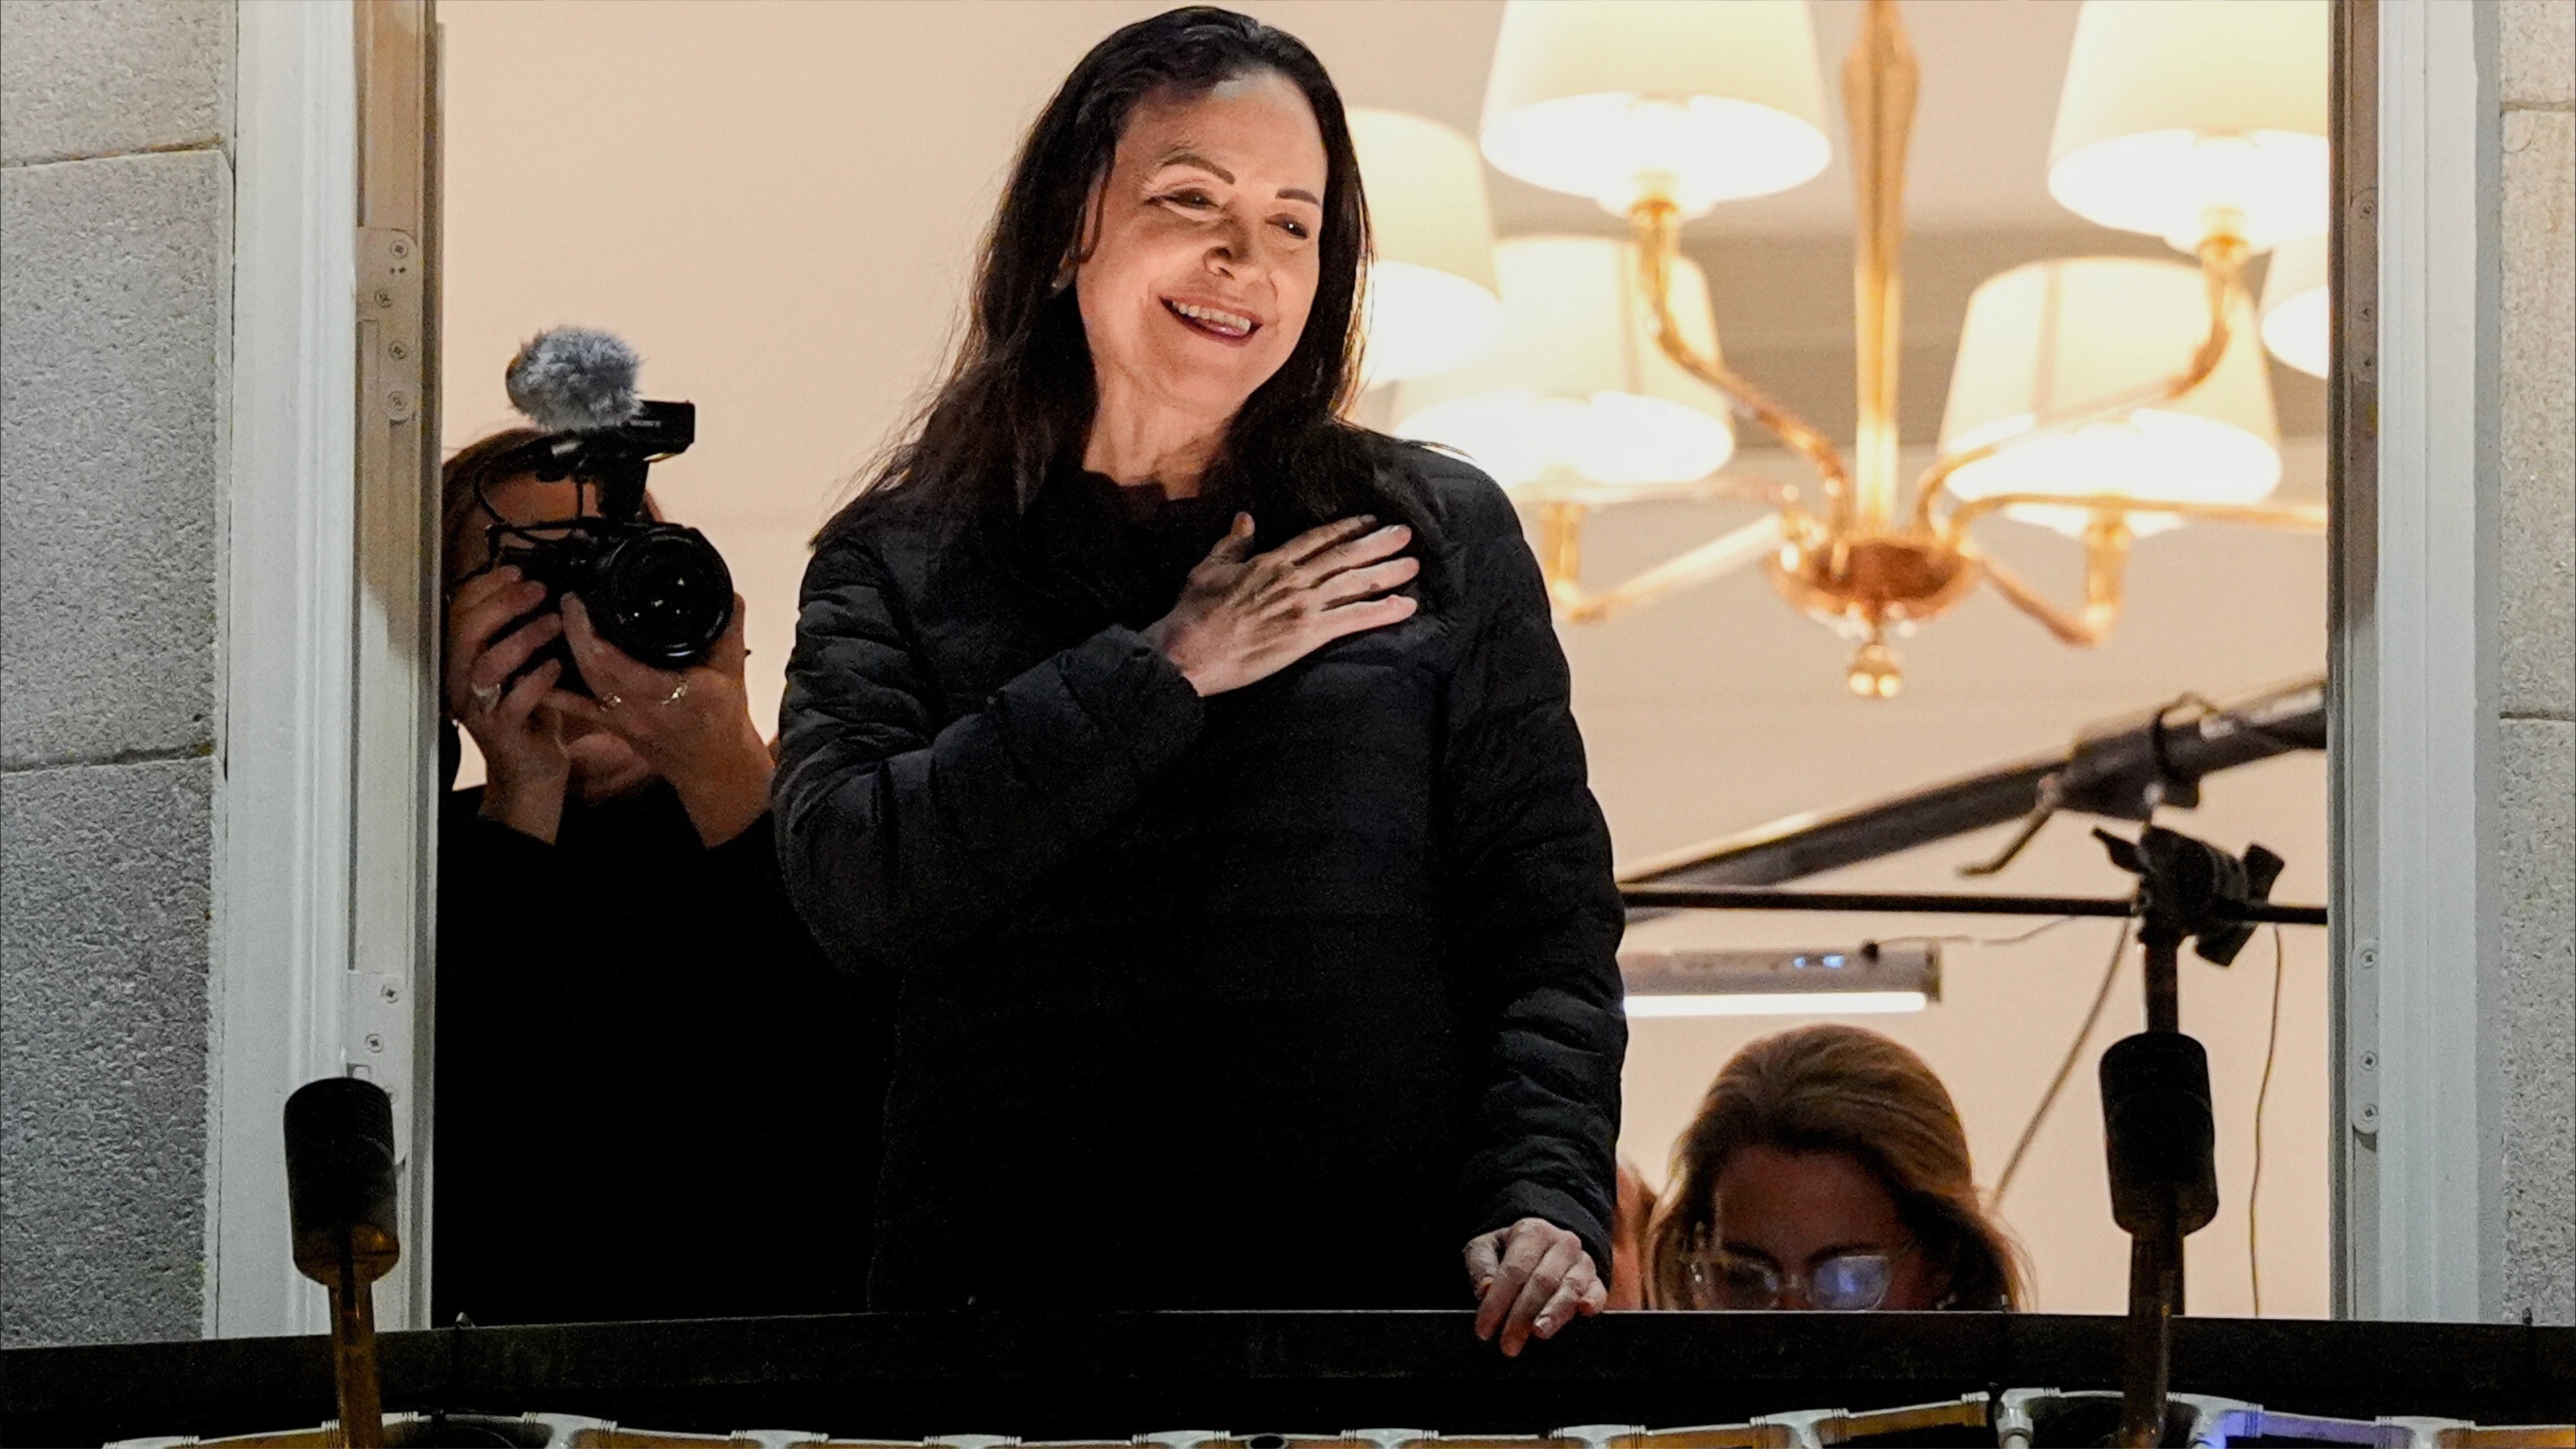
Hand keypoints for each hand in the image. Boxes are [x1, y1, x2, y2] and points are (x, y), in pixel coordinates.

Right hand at [445, 565, 570, 841]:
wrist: (530, 768)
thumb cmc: (530, 710)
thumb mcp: (522, 664)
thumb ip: (519, 629)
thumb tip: (537, 585)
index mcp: (460, 659)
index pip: (457, 611)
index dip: (485, 586)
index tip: (517, 570)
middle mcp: (460, 681)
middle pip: (466, 631)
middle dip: (503, 603)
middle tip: (538, 590)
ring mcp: (478, 708)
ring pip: (488, 663)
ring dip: (523, 637)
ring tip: (553, 622)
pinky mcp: (501, 731)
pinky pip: (516, 700)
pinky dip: (538, 678)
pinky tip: (557, 666)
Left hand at [548, 593, 773, 845]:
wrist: (713, 767)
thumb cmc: (723, 719)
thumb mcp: (733, 671)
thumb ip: (729, 630)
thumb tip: (727, 593)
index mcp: (671, 694)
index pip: (621, 664)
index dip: (593, 633)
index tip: (583, 600)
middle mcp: (641, 710)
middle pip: (595, 670)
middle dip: (575, 633)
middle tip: (567, 600)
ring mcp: (623, 720)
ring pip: (584, 685)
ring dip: (565, 652)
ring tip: (553, 619)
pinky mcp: (612, 725)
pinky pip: (577, 707)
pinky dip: (553, 689)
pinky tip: (531, 670)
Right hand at [1142, 514, 1418, 696]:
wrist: (1188, 650)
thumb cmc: (1193, 613)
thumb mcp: (1208, 568)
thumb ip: (1232, 543)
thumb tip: (1245, 518)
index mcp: (1270, 562)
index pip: (1317, 539)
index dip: (1346, 528)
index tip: (1369, 520)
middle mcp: (1292, 579)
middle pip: (1344, 556)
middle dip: (1378, 543)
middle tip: (1405, 533)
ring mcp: (1302, 606)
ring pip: (1355, 583)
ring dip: (1388, 572)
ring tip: (1413, 564)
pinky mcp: (1307, 634)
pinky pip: (1353, 619)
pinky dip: (1382, 611)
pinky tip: (1406, 607)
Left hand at [1465, 1217, 1605, 1356]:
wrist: (1543, 1246)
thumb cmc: (1510, 1251)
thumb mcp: (1486, 1247)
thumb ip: (1481, 1265)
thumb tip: (1485, 1289)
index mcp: (1532, 1232)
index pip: (1514, 1270)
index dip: (1497, 1302)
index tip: (1483, 1329)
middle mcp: (1561, 1244)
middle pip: (1542, 1281)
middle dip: (1522, 1316)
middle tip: (1507, 1343)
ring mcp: (1582, 1262)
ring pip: (1570, 1287)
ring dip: (1554, 1313)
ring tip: (1539, 1333)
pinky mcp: (1596, 1281)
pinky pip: (1598, 1291)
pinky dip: (1592, 1301)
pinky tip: (1584, 1311)